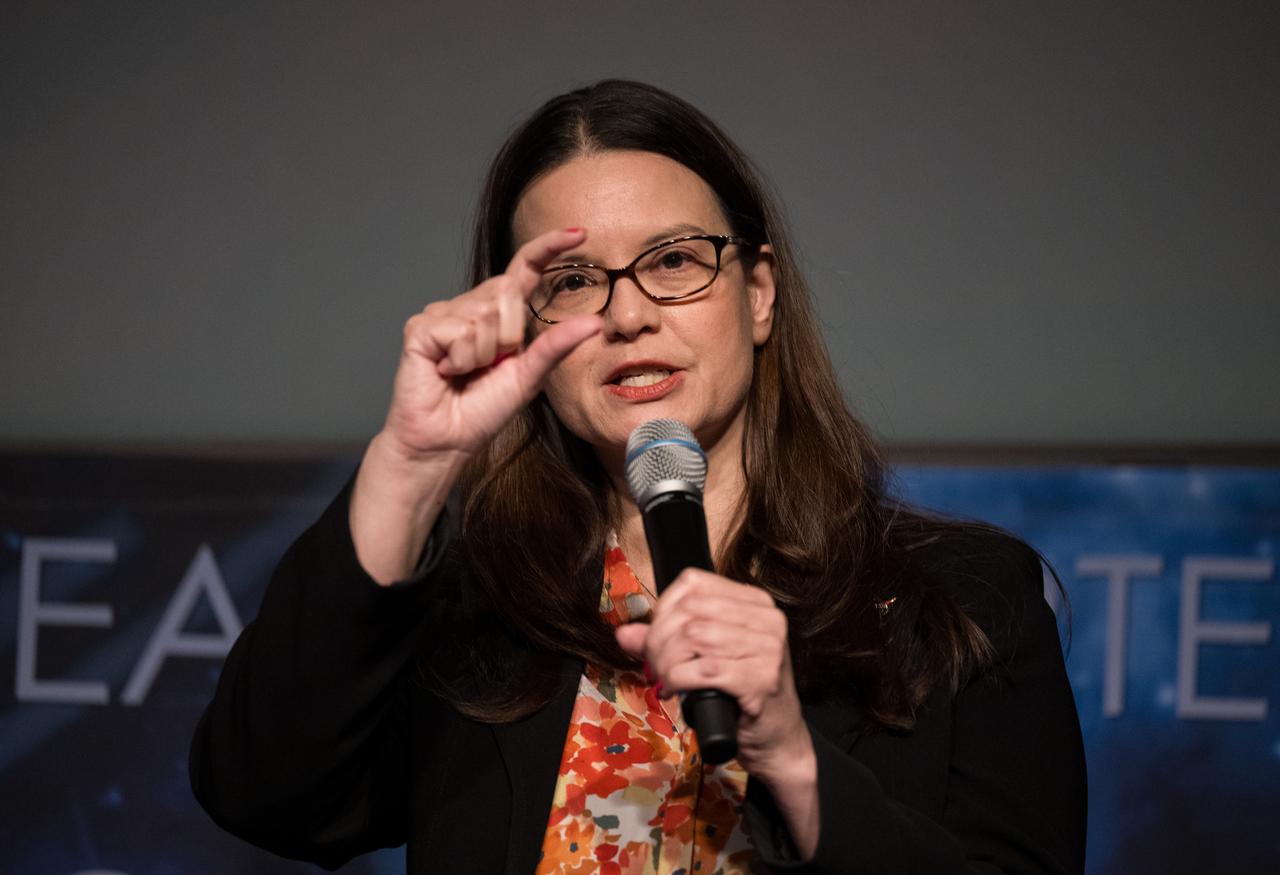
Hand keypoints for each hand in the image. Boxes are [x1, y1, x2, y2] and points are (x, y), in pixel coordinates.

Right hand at [382, 227, 601, 462]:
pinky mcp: (421, 327)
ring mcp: (442, 313)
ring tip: (464, 373)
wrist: (445, 442)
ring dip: (483, 354)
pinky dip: (461, 358)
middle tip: (489, 367)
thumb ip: (557, 346)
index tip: (579, 233)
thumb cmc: (482, 411)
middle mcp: (469, 306)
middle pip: (507, 293)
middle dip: (509, 337)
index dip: (548, 247)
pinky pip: (460, 329)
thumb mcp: (529, 377)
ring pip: (486, 314)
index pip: (524, 269)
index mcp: (498, 315)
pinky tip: (446, 371)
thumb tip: (595, 322)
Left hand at [615, 570, 818, 856]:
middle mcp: (766, 618)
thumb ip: (666, 641)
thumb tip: (624, 634)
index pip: (693, 583)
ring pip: (693, 636)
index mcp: (754, 602)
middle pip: (689, 610)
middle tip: (656, 666)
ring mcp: (768, 647)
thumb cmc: (740, 695)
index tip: (656, 639)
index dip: (663, 610)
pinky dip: (679, 680)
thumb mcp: (706, 657)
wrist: (777, 739)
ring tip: (666, 679)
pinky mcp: (762, 678)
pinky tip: (676, 691)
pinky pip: (703, 669)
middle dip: (659, 641)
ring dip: (667, 663)